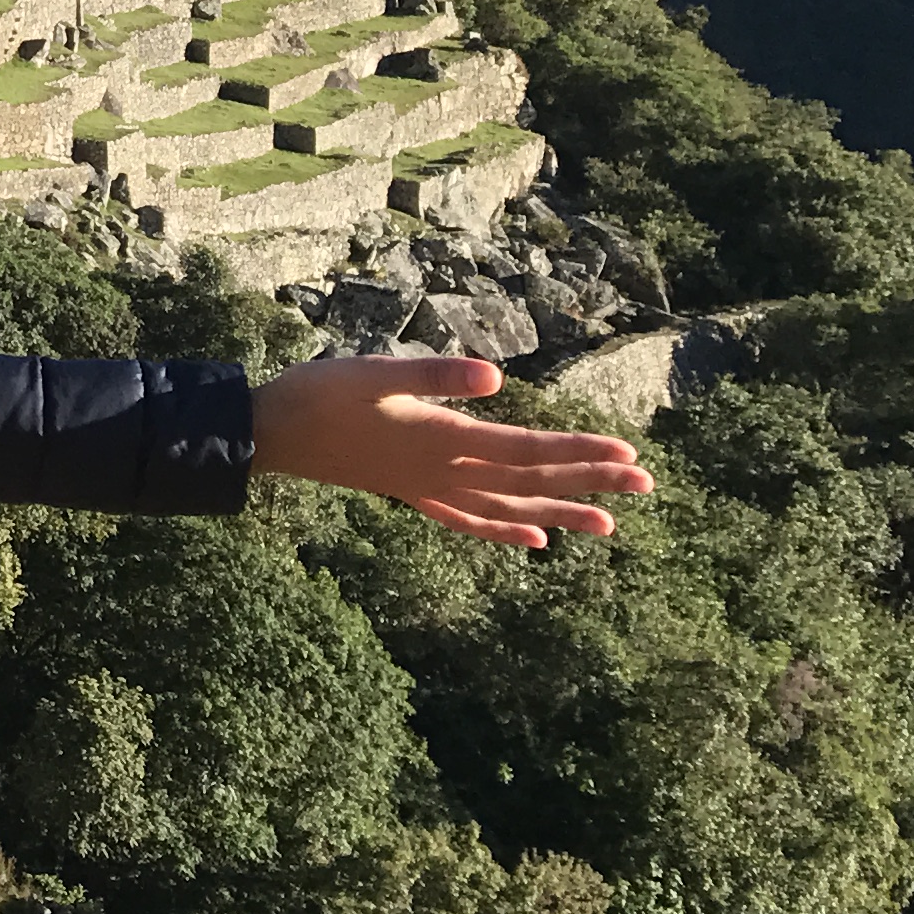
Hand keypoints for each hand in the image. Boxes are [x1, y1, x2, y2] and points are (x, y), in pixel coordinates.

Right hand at [249, 353, 652, 548]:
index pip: (525, 451)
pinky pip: (469, 521)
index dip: (577, 454)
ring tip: (608, 526)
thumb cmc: (319, 393)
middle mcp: (443, 472)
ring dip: (560, 515)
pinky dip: (505, 534)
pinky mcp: (410, 493)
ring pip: (508, 510)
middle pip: (528, 483)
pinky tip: (534, 541)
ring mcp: (428, 488)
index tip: (626, 456)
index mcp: (441, 440)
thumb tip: (495, 378)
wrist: (268, 433)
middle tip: (645, 484)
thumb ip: (434, 374)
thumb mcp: (373, 371)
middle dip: (588, 483)